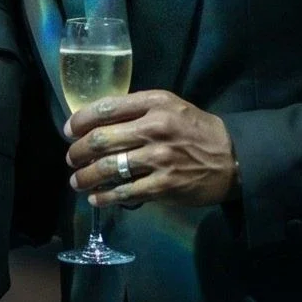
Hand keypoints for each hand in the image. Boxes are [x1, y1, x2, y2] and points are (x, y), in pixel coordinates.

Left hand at [66, 89, 238, 209]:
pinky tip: (96, 198)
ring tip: (76, 181)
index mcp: (155, 104)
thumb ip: (138, 110)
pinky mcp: (164, 186)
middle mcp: (155, 128)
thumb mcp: (171, 107)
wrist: (233, 159)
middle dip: (78, 152)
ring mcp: (159, 159)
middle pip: (101, 140)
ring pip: (109, 168)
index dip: (80, 120)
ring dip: (85, 176)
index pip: (106, 108)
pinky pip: (125, 192)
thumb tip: (97, 122)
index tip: (69, 131)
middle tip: (71, 158)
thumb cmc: (196, 130)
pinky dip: (105, 197)